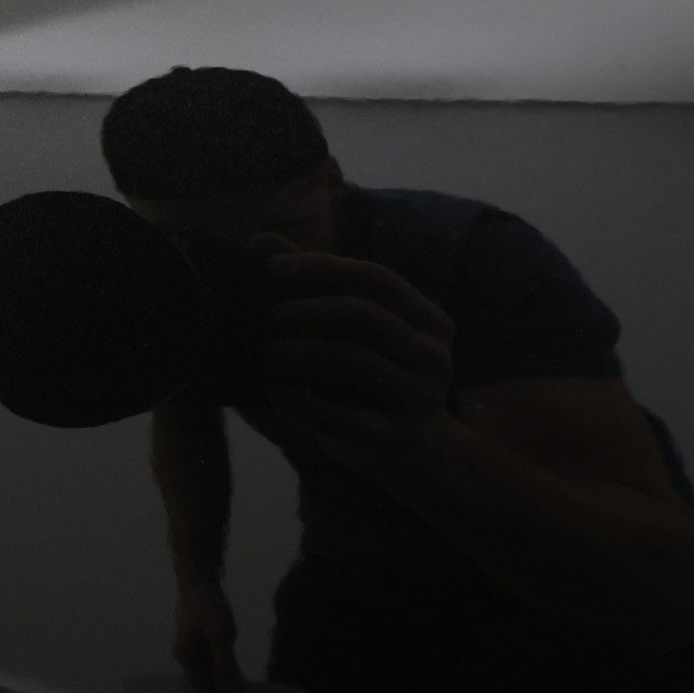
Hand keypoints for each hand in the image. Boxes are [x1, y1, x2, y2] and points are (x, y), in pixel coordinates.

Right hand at [172, 582, 244, 692]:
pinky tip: (233, 688)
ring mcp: (192, 653)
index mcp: (187, 659)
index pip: (205, 692)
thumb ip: (226, 663)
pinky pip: (212, 670)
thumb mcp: (220, 634)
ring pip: (208, 681)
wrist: (197, 581)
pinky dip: (222, 681)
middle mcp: (186, 660)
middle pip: (203, 690)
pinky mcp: (200, 646)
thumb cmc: (208, 605)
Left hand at [250, 233, 455, 470]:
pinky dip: (298, 400)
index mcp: (429, 320)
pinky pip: (339, 416)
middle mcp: (433, 356)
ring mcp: (420, 400)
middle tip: (263, 320)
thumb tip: (260, 238)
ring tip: (265, 353)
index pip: (376, 278)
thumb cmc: (368, 379)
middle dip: (302, 313)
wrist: (408, 454)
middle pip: (361, 316)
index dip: (322, 267)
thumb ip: (313, 285)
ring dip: (296, 352)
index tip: (272, 269)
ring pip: (350, 361)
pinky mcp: (395, 440)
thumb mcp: (352, 331)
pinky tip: (276, 392)